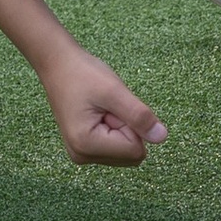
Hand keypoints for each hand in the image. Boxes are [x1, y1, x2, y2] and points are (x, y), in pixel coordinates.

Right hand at [41, 39, 167, 166]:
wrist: (58, 65)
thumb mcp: (115, 91)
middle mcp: (82, 156)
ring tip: (102, 109)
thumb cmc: (82, 74)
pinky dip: (115, 130)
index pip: (136, 150)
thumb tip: (161, 137)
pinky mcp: (85, 149)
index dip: (133, 124)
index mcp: (86, 145)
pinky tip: (100, 114)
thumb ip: (139, 116)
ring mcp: (82, 155)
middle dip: (128, 129)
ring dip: (122, 128)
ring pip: (126, 153)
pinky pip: (116, 148)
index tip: (112, 107)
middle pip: (132, 155)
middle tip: (108, 107)